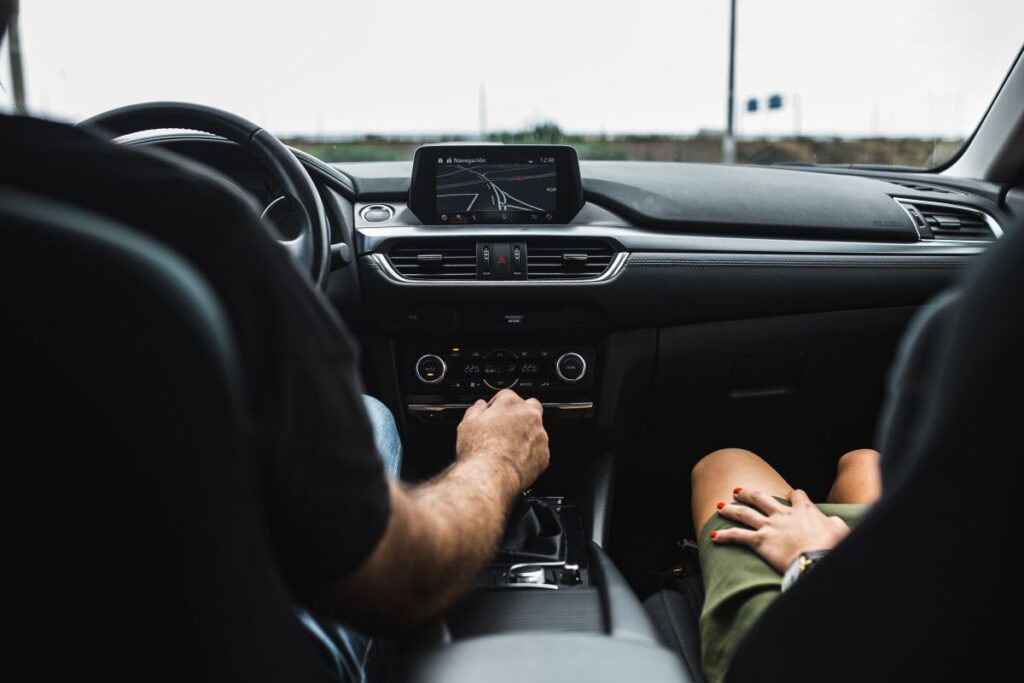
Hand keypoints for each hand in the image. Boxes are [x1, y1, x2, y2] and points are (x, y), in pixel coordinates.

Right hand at [456, 390, 549, 491]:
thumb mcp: (467, 423)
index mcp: (511, 404)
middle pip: (530, 407)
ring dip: (526, 435)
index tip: (492, 415)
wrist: (490, 475)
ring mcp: (540, 436)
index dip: (498, 405)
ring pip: (536, 430)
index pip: (507, 395)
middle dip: (520, 414)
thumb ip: (476, 409)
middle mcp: (529, 416)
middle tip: (505, 428)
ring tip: (508, 449)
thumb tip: (480, 406)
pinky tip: (515, 460)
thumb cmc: (478, 450)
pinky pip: (539, 450)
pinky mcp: (544, 454)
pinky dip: (530, 453)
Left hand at [711, 488, 849, 572]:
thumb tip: (830, 522)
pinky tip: (713, 537)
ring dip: (730, 509)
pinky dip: (724, 536)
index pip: (797, 496)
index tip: (792, 495)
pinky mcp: (760, 541)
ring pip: (744, 513)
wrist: (819, 559)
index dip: (794, 495)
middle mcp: (783, 514)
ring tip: (720, 506)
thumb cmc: (833, 547)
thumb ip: (833, 523)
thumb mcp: (840, 530)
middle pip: (761, 498)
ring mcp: (770, 526)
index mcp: (804, 510)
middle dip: (748, 494)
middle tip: (737, 491)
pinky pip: (737, 536)